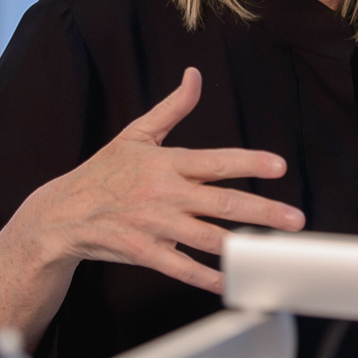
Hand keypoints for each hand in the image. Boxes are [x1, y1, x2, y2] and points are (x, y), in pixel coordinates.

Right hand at [0, 68, 304, 348]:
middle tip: (295, 219)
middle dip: (263, 212)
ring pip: (207, 239)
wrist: (62, 214)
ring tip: (272, 252)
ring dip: (243, 247)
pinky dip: (207, 277)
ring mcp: (155, 226)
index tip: (279, 166)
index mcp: (167, 163)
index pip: (216, 161)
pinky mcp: (144, 252)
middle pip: (222, 204)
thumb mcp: (137, 133)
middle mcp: (165, 194)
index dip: (248, 163)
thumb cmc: (104, 172)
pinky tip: (230, 282)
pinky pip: (181, 268)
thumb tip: (194, 75)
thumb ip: (173, 107)